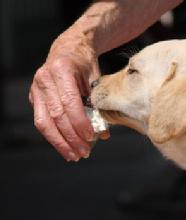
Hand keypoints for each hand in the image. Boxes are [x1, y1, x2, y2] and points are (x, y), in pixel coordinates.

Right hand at [29, 32, 104, 160]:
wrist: (69, 49)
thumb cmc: (87, 66)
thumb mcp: (97, 80)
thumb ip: (99, 104)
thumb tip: (103, 132)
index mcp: (61, 69)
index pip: (69, 101)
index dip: (80, 122)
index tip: (91, 137)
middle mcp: (44, 78)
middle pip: (56, 115)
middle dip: (71, 137)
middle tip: (85, 152)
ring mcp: (36, 88)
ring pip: (44, 122)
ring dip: (60, 142)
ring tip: (74, 156)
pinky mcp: (34, 98)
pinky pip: (42, 121)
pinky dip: (54, 137)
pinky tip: (66, 148)